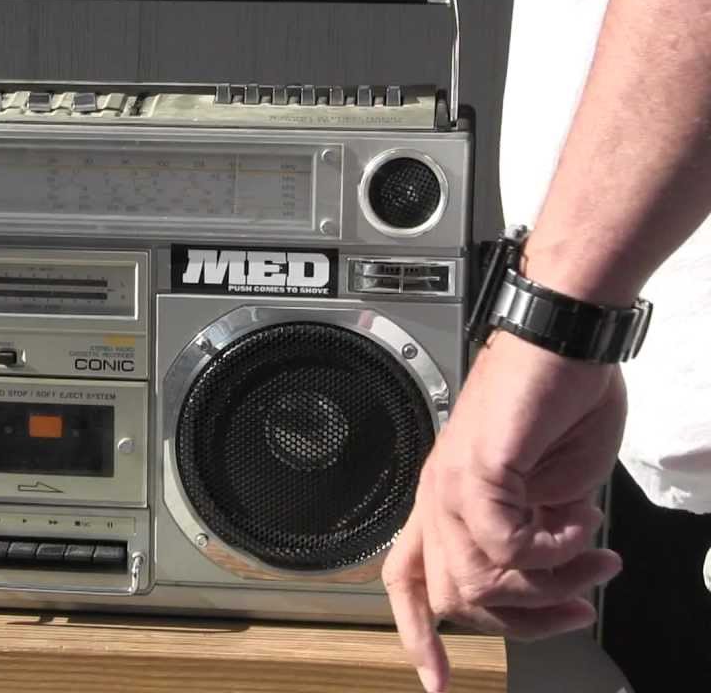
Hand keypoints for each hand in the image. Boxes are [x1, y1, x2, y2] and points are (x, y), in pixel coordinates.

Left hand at [382, 331, 627, 691]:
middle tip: (582, 599)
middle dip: (527, 618)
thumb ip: (531, 539)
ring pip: (483, 580)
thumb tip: (542, 583)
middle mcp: (436, 497)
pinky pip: (508, 545)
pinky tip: (581, 520)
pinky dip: (556, 546)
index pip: (406, 580)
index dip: (416, 635)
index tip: (437, 682)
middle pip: (454, 596)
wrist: (565, 341)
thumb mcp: (546, 494)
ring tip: (593, 555)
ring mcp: (450, 483)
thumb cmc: (559, 404)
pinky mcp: (476, 469)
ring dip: (553, 583)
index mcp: (444, 503)